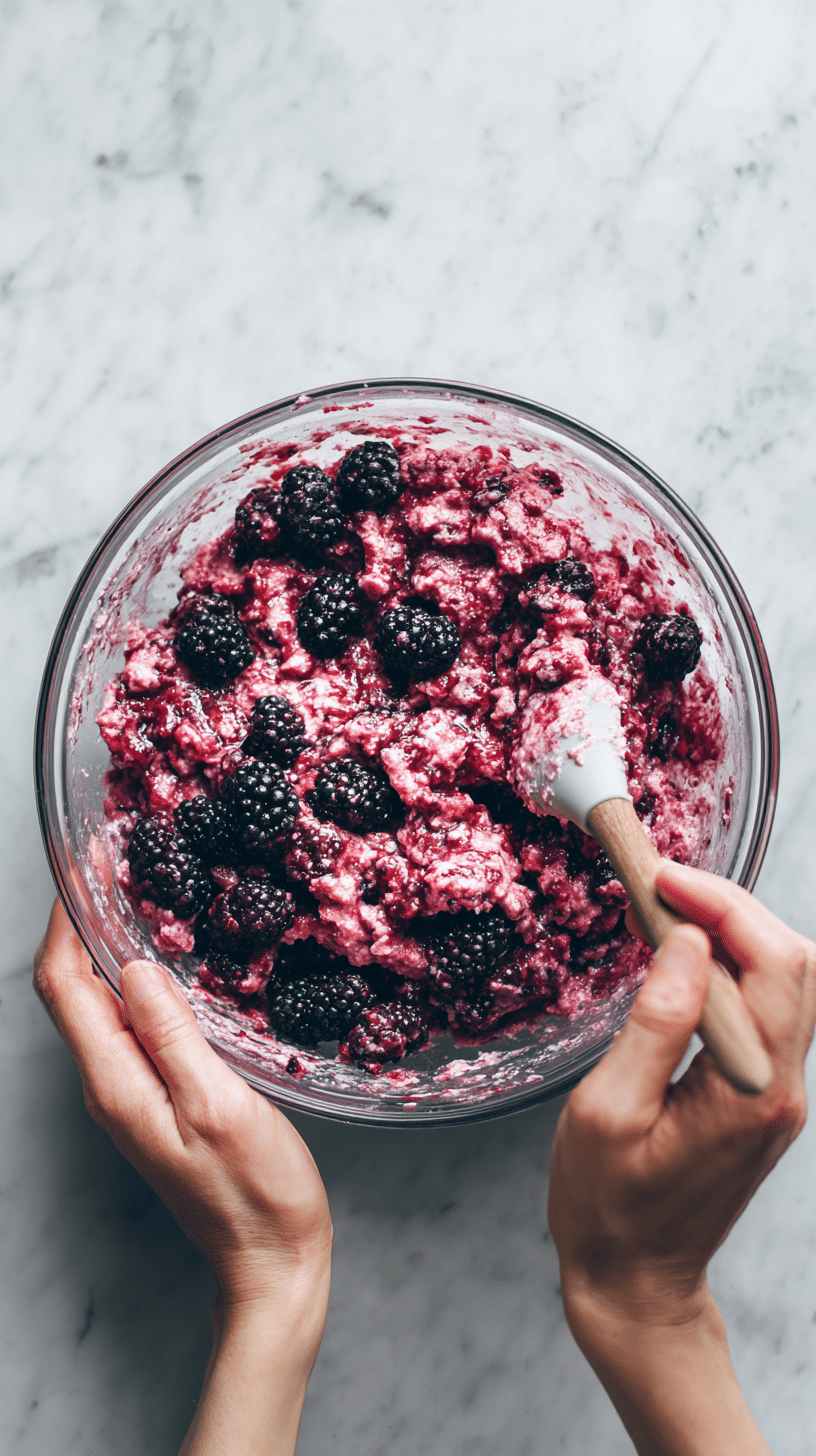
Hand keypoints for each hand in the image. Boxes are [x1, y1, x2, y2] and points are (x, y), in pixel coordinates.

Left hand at [34, 900, 331, 1454]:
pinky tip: (170, 960)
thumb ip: (172, 1035)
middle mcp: (109, 1085)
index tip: (90, 863)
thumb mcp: (219, 1105)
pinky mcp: (156, 1097)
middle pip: (71, 990)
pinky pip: (129, 1025)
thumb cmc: (255, 1192)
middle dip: (80, 922)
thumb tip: (137, 967)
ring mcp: (129, 1093)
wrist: (270, 1260)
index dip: (67, 919)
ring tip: (139, 896)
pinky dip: (136, 979)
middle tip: (114, 864)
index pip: (64, 986)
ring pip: (98, 1005)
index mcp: (115, 1084)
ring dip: (106, 947)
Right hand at [548, 861, 815, 1454]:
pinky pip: (767, 1009)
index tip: (662, 878)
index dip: (723, 905)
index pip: (772, 965)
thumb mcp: (609, 1110)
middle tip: (661, 886)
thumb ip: (655, 1024)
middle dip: (733, 907)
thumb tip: (686, 944)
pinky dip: (732, 966)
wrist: (637, 1280)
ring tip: (667, 912)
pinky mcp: (763, 1095)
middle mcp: (782, 1087)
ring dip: (736, 932)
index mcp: (749, 1092)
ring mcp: (779, 1092)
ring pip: (789, 980)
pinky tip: (684, 958)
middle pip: (795, 962)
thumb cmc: (608, 1207)